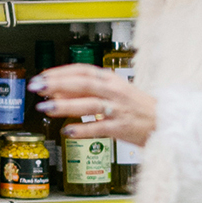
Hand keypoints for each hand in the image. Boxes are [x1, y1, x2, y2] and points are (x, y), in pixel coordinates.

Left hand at [30, 63, 157, 148]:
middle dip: (57, 84)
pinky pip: (99, 128)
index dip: (60, 72)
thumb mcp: (113, 93)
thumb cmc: (136, 108)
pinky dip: (82, 130)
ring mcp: (118, 109)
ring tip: (45, 107)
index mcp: (111, 80)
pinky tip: (67, 132)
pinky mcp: (121, 127)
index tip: (42, 76)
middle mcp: (114, 92)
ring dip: (65, 105)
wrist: (164, 122)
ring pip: (88, 104)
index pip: (82, 70)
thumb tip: (57, 92)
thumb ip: (86, 92)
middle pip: (82, 84)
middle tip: (37, 87)